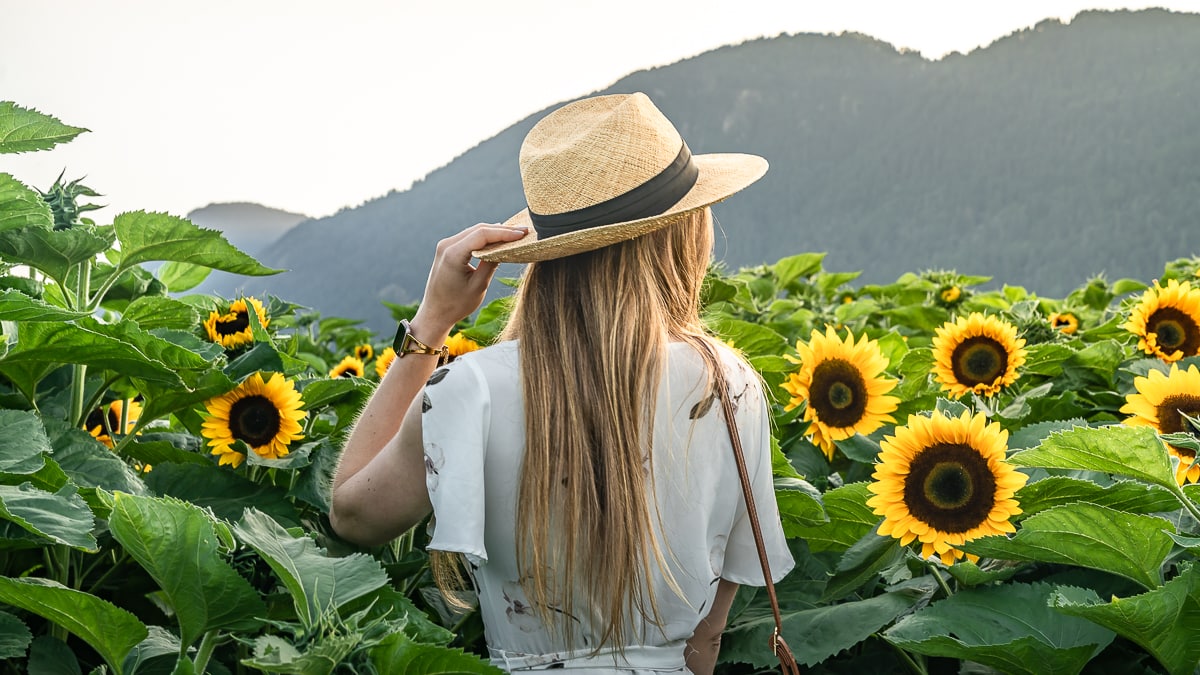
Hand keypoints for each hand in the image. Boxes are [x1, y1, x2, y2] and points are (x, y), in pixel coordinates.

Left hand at [413, 223, 527, 333]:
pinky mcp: (447, 249)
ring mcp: (445, 246)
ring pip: (474, 231)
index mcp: (453, 254)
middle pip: (479, 230)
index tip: (522, 234)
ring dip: (494, 232)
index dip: (504, 232)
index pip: (482, 235)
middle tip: (524, 231)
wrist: (435, 313)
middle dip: (502, 230)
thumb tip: (506, 248)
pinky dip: (484, 238)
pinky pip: (469, 238)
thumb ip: (491, 265)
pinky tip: (498, 238)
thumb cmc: (456, 305)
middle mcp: (447, 245)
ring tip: (515, 234)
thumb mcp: (479, 286)